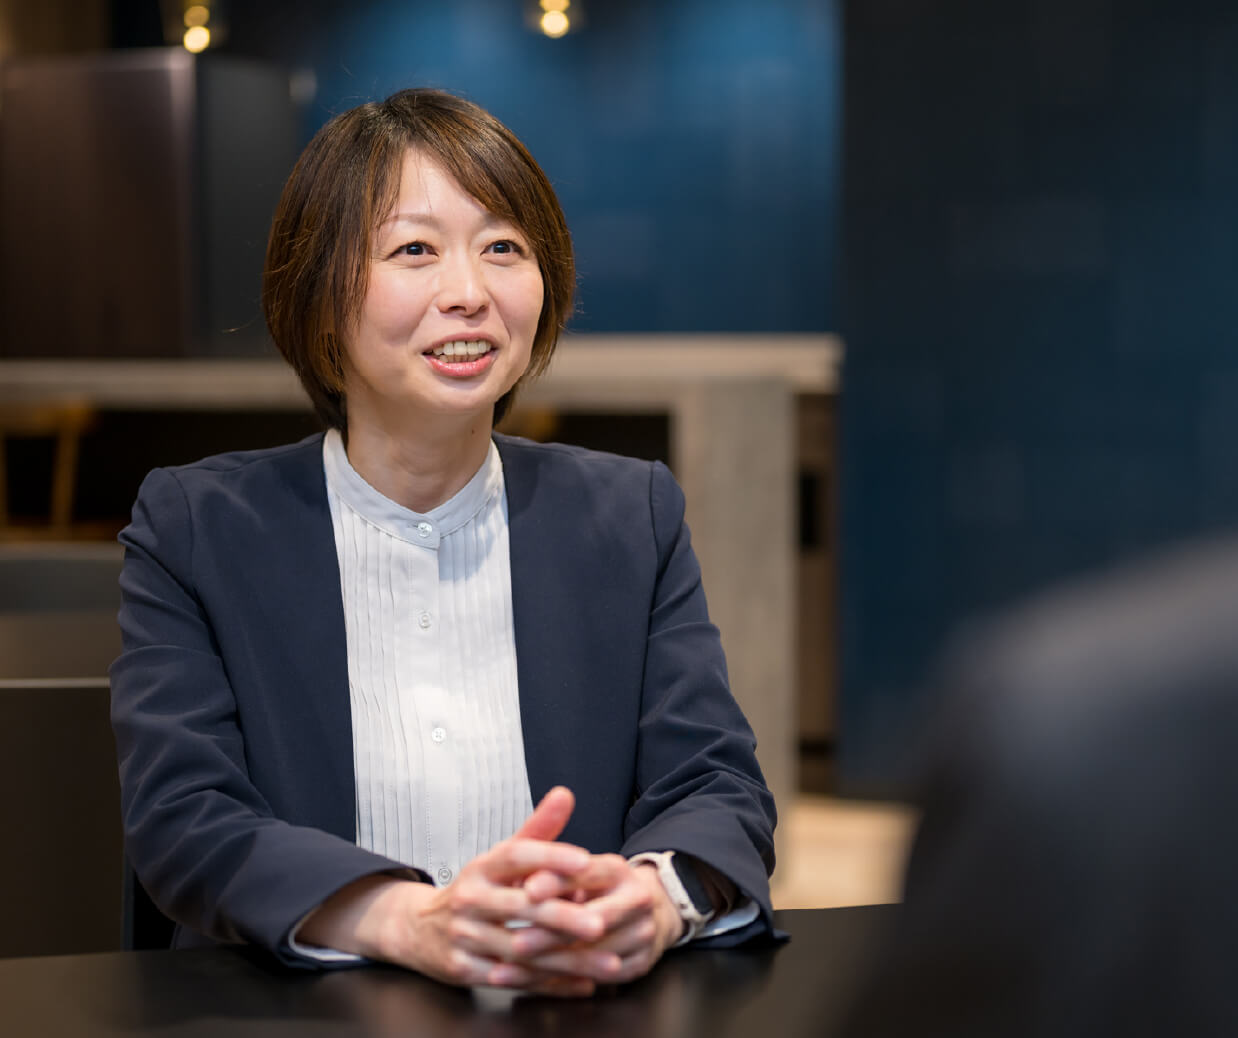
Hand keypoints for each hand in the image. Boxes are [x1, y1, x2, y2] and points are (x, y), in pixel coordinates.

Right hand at [301, 787, 607, 995]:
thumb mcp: (500, 858)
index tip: (586, 860)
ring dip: (566, 960)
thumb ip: (538, 830)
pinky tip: (582, 984)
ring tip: (607, 963)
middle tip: (601, 924)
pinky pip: (513, 980)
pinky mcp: (463, 970)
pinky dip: (549, 985)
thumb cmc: (477, 889)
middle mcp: (469, 899)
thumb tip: (565, 794)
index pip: (516, 855)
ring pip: (521, 951)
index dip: (551, 856)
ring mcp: (464, 937)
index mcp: (481, 867)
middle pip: (521, 907)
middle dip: (563, 918)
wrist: (417, 929)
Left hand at [511, 854, 684, 984]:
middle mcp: (638, 899)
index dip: (556, 883)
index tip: (527, 892)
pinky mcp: (642, 963)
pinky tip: (539, 984)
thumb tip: (525, 883)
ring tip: (520, 970)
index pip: (586, 874)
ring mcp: (644, 932)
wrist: (649, 912)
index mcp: (618, 870)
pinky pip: (603, 979)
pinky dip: (569, 984)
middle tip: (517, 944)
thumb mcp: (579, 875)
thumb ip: (554, 876)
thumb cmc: (599, 891)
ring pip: (598, 955)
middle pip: (595, 919)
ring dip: (557, 965)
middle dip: (553, 934)